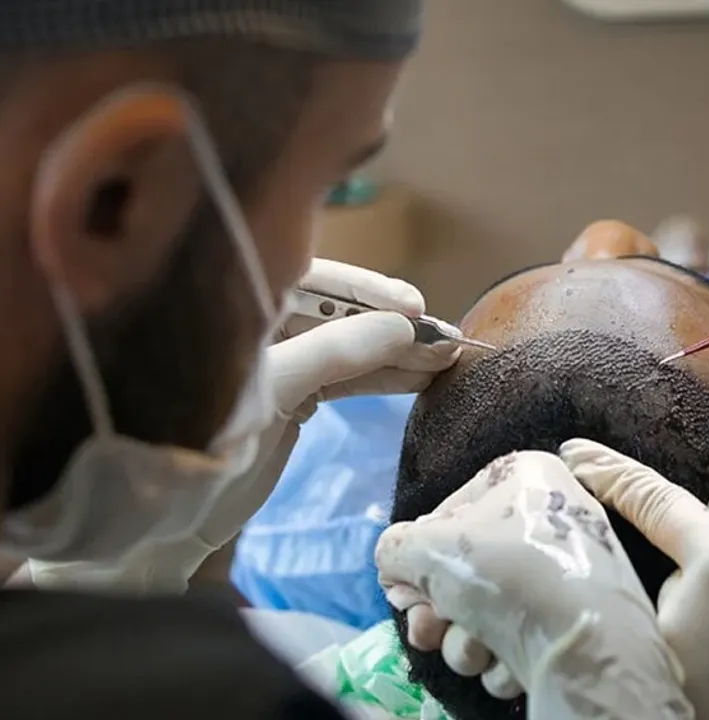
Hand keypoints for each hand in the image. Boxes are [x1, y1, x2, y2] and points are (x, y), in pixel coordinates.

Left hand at [25, 259, 460, 592]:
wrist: (152, 529)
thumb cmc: (189, 450)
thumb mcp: (262, 393)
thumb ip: (331, 353)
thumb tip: (403, 325)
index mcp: (229, 308)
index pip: (307, 279)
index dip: (362, 290)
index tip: (413, 307)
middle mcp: (254, 326)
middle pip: (334, 310)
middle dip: (390, 323)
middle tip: (445, 339)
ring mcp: (275, 362)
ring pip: (347, 344)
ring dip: (396, 352)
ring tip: (446, 359)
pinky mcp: (291, 397)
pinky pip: (345, 376)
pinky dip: (383, 376)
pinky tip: (421, 376)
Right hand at [375, 451, 692, 719]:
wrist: (585, 643)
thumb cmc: (505, 572)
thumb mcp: (424, 546)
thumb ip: (394, 548)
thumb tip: (397, 567)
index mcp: (527, 476)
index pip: (450, 510)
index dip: (419, 553)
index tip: (405, 586)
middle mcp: (552, 518)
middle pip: (464, 566)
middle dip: (435, 607)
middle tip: (427, 627)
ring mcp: (565, 574)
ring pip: (485, 609)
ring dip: (463, 639)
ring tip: (473, 648)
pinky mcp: (573, 624)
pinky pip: (517, 637)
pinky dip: (502, 656)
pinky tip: (507, 663)